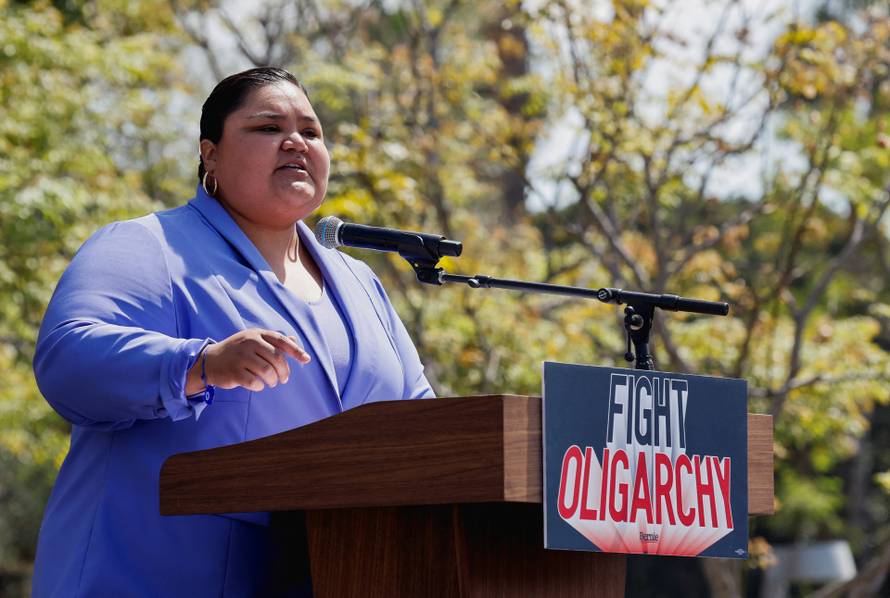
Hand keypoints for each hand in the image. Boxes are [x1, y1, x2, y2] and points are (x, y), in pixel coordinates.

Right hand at [185, 329, 310, 393]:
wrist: (209, 361)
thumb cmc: (237, 352)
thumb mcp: (254, 341)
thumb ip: (274, 342)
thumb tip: (295, 341)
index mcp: (256, 334)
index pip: (281, 340)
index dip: (296, 350)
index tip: (306, 360)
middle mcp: (249, 342)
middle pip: (276, 358)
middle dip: (284, 371)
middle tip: (284, 379)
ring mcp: (240, 357)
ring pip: (267, 371)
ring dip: (273, 380)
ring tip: (272, 382)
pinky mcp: (233, 372)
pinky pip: (254, 382)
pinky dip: (259, 386)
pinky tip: (257, 385)